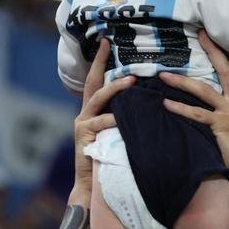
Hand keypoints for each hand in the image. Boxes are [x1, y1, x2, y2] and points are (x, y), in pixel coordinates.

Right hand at [70, 39, 134, 203]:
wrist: (93, 186)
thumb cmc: (111, 160)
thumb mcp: (119, 134)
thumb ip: (126, 117)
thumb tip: (146, 99)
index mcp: (93, 111)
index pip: (97, 81)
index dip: (101, 61)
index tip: (107, 42)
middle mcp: (84, 114)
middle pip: (93, 83)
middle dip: (100, 62)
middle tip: (109, 45)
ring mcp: (82, 124)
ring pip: (98, 99)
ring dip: (115, 88)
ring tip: (132, 81)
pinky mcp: (83, 136)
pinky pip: (101, 122)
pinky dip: (113, 119)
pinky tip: (122, 118)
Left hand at [159, 31, 228, 187]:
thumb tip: (217, 110)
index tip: (221, 37)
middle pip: (225, 69)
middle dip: (213, 49)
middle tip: (200, 33)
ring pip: (204, 89)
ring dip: (181, 81)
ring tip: (162, 74)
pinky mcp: (221, 126)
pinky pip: (196, 114)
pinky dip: (179, 108)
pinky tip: (165, 103)